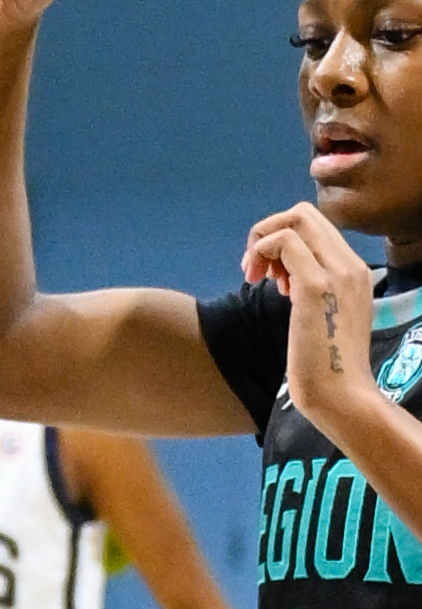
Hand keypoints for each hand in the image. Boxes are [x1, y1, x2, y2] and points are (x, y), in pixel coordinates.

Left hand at [247, 204, 380, 429]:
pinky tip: (259, 284)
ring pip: (294, 220)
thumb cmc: (326, 366)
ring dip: (261, 242)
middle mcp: (350, 264)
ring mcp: (335, 272)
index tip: (270, 274)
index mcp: (354, 271)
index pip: (316, 226)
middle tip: (254, 272)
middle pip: (304, 213)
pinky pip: (283, 242)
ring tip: (254, 278)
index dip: (283, 239)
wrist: (341, 394)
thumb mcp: (322, 317)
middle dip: (268, 233)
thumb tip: (285, 275)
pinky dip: (261, 253)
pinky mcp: (314, 287)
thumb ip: (311, 290)